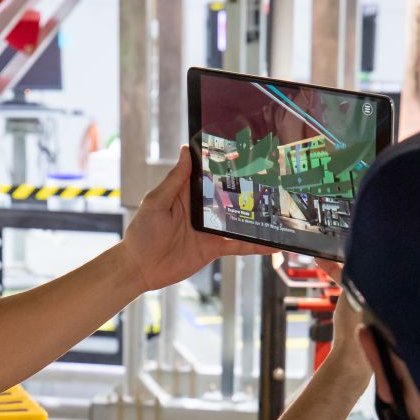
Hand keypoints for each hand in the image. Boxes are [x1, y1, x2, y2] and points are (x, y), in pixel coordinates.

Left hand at [120, 146, 270, 294]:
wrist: (140, 268)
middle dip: (250, 188)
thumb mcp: (156, 203)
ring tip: (279, 210)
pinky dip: (255, 245)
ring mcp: (211, 228)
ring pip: (239, 220)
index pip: (210, 174)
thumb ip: (174, 180)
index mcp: (187, 192)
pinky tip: (271, 245)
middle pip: (230, 195)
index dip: (226, 163)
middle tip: (273, 178)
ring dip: (257, 217)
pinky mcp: (214, 248)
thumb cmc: (141, 233)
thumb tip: (186, 151)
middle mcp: (202, 208)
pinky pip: (238, 245)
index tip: (245, 151)